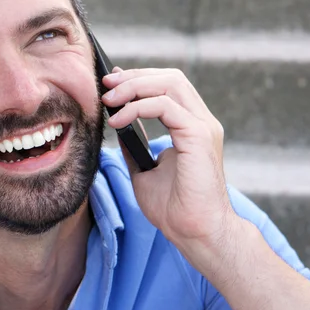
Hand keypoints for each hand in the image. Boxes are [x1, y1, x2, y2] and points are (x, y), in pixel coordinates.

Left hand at [102, 67, 236, 254]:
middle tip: (106, 84)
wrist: (195, 233)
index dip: (139, 78)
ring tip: (109, 100)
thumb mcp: (144, 169)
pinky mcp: (199, 135)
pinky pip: (166, 107)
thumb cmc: (174, 208)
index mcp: (192, 126)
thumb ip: (135, 144)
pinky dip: (138, 108)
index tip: (111, 81)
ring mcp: (203, 126)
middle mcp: (201, 121)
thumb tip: (118, 123)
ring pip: (169, 84)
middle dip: (134, 76)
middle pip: (169, 78)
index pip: (168, 86)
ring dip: (134, 86)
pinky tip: (118, 121)